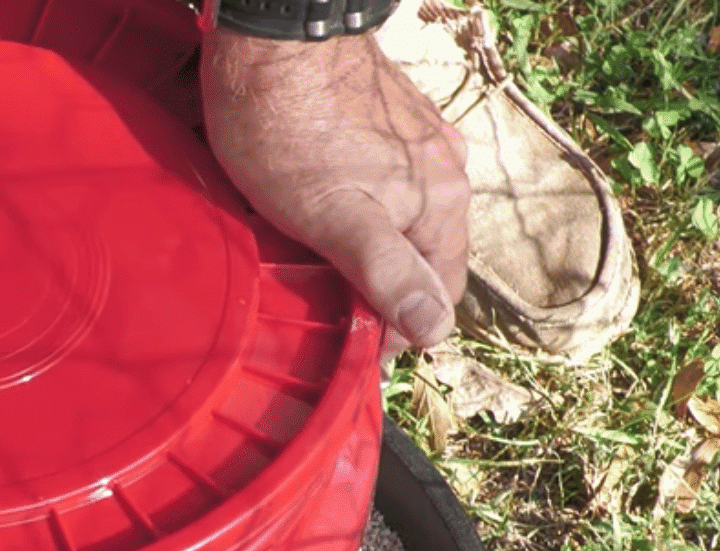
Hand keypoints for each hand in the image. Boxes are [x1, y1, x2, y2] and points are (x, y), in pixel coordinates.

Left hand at [201, 29, 467, 359]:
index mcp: (442, 204)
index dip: (395, 332)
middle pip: (421, 261)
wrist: (275, 36)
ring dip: (365, 253)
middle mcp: (445, 172)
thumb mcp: (336, 218)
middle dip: (380, 293)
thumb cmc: (291, 128)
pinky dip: (356, 211)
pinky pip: (382, 187)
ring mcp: (418, 143)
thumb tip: (433, 329)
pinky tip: (316, 209)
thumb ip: (386, 273)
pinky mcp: (387, 122)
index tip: (349, 345)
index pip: (439, 298)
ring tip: (312, 260)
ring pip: (401, 223)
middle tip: (323, 307)